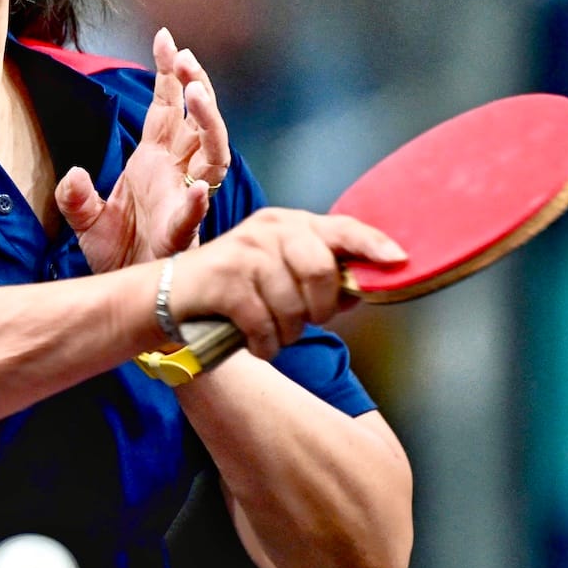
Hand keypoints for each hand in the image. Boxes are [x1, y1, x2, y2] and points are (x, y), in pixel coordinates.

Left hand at [56, 28, 230, 272]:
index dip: (169, 72)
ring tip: (195, 95)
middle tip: (185, 60)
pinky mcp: (183, 234)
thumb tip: (74, 175)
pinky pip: (195, 214)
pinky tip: (197, 188)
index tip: (166, 38)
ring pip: (212, 154)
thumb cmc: (115, 253)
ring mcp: (185, 199)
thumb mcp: (85, 219)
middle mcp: (177, 172)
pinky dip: (197, 200)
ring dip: (207, 124)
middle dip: (195, 87)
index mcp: (155, 159)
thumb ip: (76, 196)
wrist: (124, 293)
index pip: (167, 106)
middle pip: (197, 121)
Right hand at [164, 208, 405, 358]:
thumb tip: (360, 290)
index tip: (399, 260)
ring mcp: (245, 253)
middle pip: (321, 271)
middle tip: (301, 319)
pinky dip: (264, 344)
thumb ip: (318, 278)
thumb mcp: (276, 273)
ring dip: (285, 333)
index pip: (341, 228)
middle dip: (318, 309)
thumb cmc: (231, 289)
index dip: (373, 245)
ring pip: (293, 307)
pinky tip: (253, 341)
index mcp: (287, 223)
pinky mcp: (225, 281)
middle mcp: (268, 230)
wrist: (168, 298)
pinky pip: (265, 325)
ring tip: (268, 331)